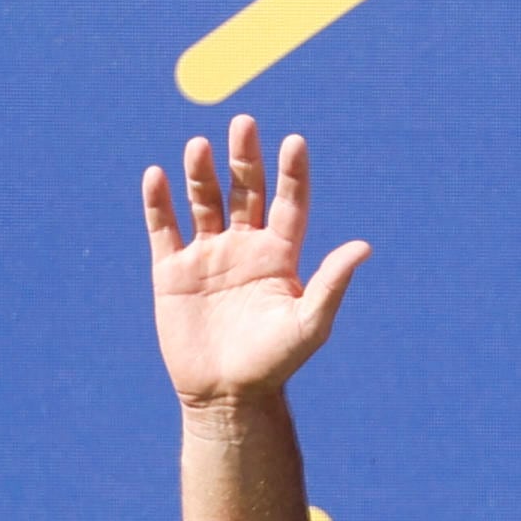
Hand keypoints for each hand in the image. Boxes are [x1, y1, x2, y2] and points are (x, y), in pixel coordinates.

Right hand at [143, 115, 369, 411]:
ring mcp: (207, 256)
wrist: (225, 396)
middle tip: (243, 123)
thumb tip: (363, 247)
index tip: (294, 142)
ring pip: (204, 201)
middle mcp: (244, 247)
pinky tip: (157, 175)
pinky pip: (164, 228)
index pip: (288, 202)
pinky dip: (159, 202)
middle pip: (245, 190)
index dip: (291, 173)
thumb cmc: (274, 364)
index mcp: (279, 255)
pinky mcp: (172, 272)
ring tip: (199, 146)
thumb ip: (332, 284)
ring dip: (202, 172)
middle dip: (244, 157)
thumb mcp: (309, 325)